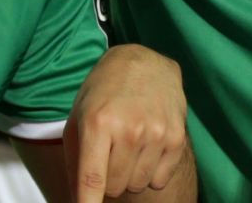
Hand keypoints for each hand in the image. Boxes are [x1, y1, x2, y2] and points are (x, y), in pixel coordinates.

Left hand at [67, 44, 187, 200]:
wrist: (143, 62)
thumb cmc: (103, 95)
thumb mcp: (78, 120)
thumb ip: (74, 164)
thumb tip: (79, 201)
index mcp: (98, 123)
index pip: (92, 180)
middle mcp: (129, 128)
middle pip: (114, 188)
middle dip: (108, 179)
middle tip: (109, 153)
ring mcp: (156, 133)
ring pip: (136, 185)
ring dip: (129, 174)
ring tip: (128, 145)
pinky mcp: (176, 137)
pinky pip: (159, 180)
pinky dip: (150, 172)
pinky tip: (146, 147)